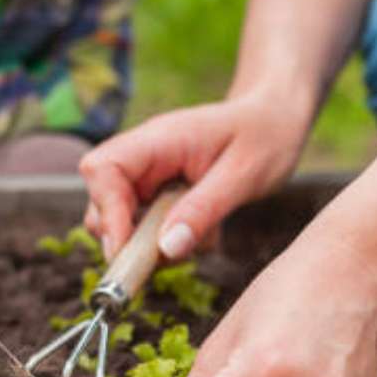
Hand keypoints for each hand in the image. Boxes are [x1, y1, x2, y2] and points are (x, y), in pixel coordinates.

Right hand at [79, 94, 309, 260]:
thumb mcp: (244, 175)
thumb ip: (204, 210)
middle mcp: (143, 157)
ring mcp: (148, 176)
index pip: (102, 170)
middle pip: (100, 201)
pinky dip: (167, 243)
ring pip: (119, 222)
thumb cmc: (264, 135)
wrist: (276, 120)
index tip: (127, 250)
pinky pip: (145, 229)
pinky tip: (203, 233)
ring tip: (199, 238)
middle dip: (125, 237)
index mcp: (157, 139)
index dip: (107, 214)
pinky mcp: (158, 195)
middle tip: (167, 257)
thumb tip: (166, 249)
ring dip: (150, 245)